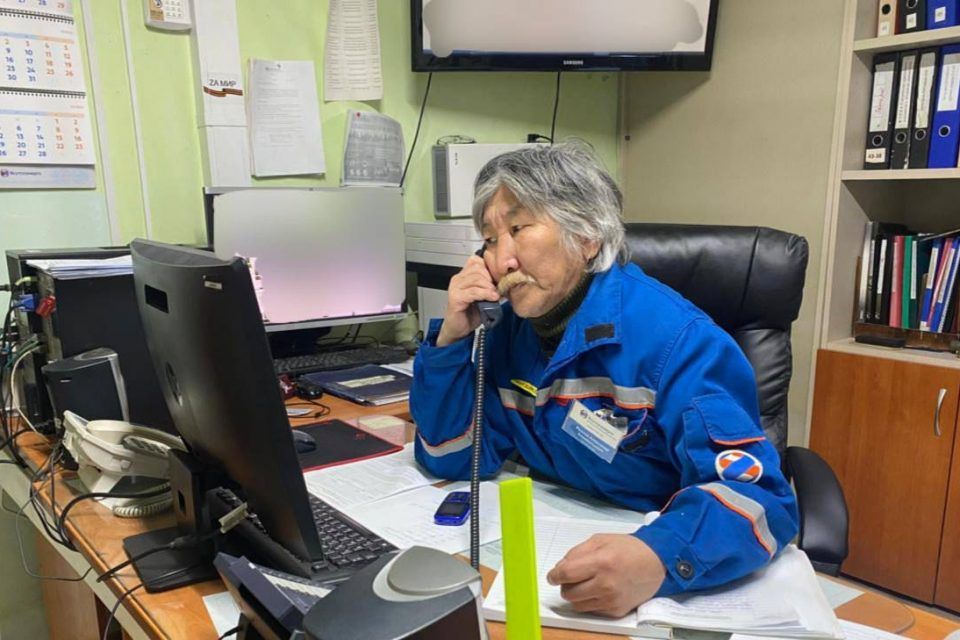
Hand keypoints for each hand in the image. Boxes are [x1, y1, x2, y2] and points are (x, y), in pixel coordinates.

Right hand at [436, 255, 499, 346]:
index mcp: (464, 275)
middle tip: (497, 288)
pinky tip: (492, 298)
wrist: (459, 329)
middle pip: (478, 268)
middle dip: (491, 278)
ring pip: (476, 279)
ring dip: (489, 287)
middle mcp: (458, 279)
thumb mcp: (484, 296)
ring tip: (495, 295)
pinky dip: (485, 294)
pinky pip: (473, 291)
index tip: (497, 278)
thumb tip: (506, 280)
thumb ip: (491, 286)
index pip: (476, 260)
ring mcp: (455, 287)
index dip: (489, 267)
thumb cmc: (470, 313)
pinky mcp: (455, 297)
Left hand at [546, 534, 665, 617]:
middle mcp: (606, 584)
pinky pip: (591, 610)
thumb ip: (577, 552)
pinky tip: (597, 589)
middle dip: (564, 585)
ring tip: (584, 583)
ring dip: (575, 595)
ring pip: (577, 605)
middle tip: (570, 578)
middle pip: (569, 592)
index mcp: (601, 562)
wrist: (655, 563)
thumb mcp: (600, 539)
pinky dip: (589, 601)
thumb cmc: (628, 549)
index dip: (554, 575)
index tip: (552, 576)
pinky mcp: (616, 610)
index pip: (567, 574)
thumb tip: (560, 567)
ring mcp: (611, 600)